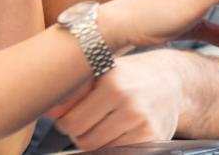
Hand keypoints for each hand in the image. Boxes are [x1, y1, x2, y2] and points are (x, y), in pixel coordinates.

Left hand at [47, 51, 182, 150]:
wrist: (169, 80)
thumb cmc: (127, 75)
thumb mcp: (100, 72)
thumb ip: (73, 91)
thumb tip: (48, 111)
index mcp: (112, 83)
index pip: (71, 122)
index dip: (65, 122)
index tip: (69, 116)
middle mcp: (129, 103)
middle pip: (84, 140)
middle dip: (80, 134)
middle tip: (87, 122)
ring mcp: (143, 123)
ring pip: (100, 150)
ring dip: (96, 142)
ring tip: (104, 125)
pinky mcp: (153, 139)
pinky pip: (119, 153)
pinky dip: (113, 148)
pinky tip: (117, 133)